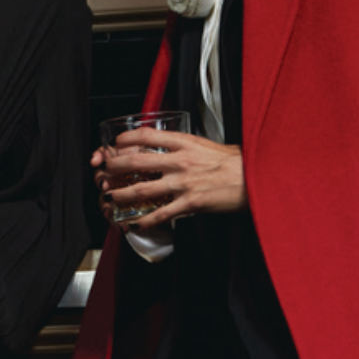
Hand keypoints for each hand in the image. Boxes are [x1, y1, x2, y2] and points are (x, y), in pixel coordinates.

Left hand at [94, 130, 247, 229]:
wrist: (254, 177)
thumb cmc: (235, 162)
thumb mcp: (206, 145)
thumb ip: (185, 146)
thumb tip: (167, 148)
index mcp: (184, 142)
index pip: (146, 135)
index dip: (125, 139)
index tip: (116, 145)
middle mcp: (181, 160)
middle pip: (137, 161)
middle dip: (114, 167)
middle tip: (104, 172)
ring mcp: (184, 182)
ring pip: (143, 188)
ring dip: (122, 194)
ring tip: (111, 198)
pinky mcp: (191, 202)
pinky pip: (162, 213)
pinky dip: (145, 220)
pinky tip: (135, 223)